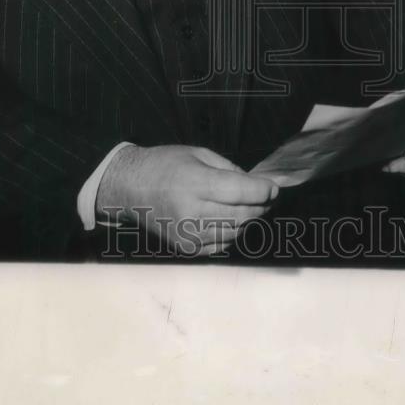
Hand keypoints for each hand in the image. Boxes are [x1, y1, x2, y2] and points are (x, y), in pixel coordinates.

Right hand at [96, 144, 278, 254]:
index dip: (262, 191)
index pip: (241, 192)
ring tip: (251, 207)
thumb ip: (229, 169)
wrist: (130, 189)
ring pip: (236, 232)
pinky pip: (222, 245)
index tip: (273, 188)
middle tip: (267, 197)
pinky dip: (232, 233)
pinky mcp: (187, 249)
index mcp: (194, 184)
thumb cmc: (165, 165)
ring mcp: (189, 235)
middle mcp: (192, 213)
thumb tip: (256, 185)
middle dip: (261, 205)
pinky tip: (231, 220)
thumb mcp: (198, 154)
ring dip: (249, 220)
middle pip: (242, 215)